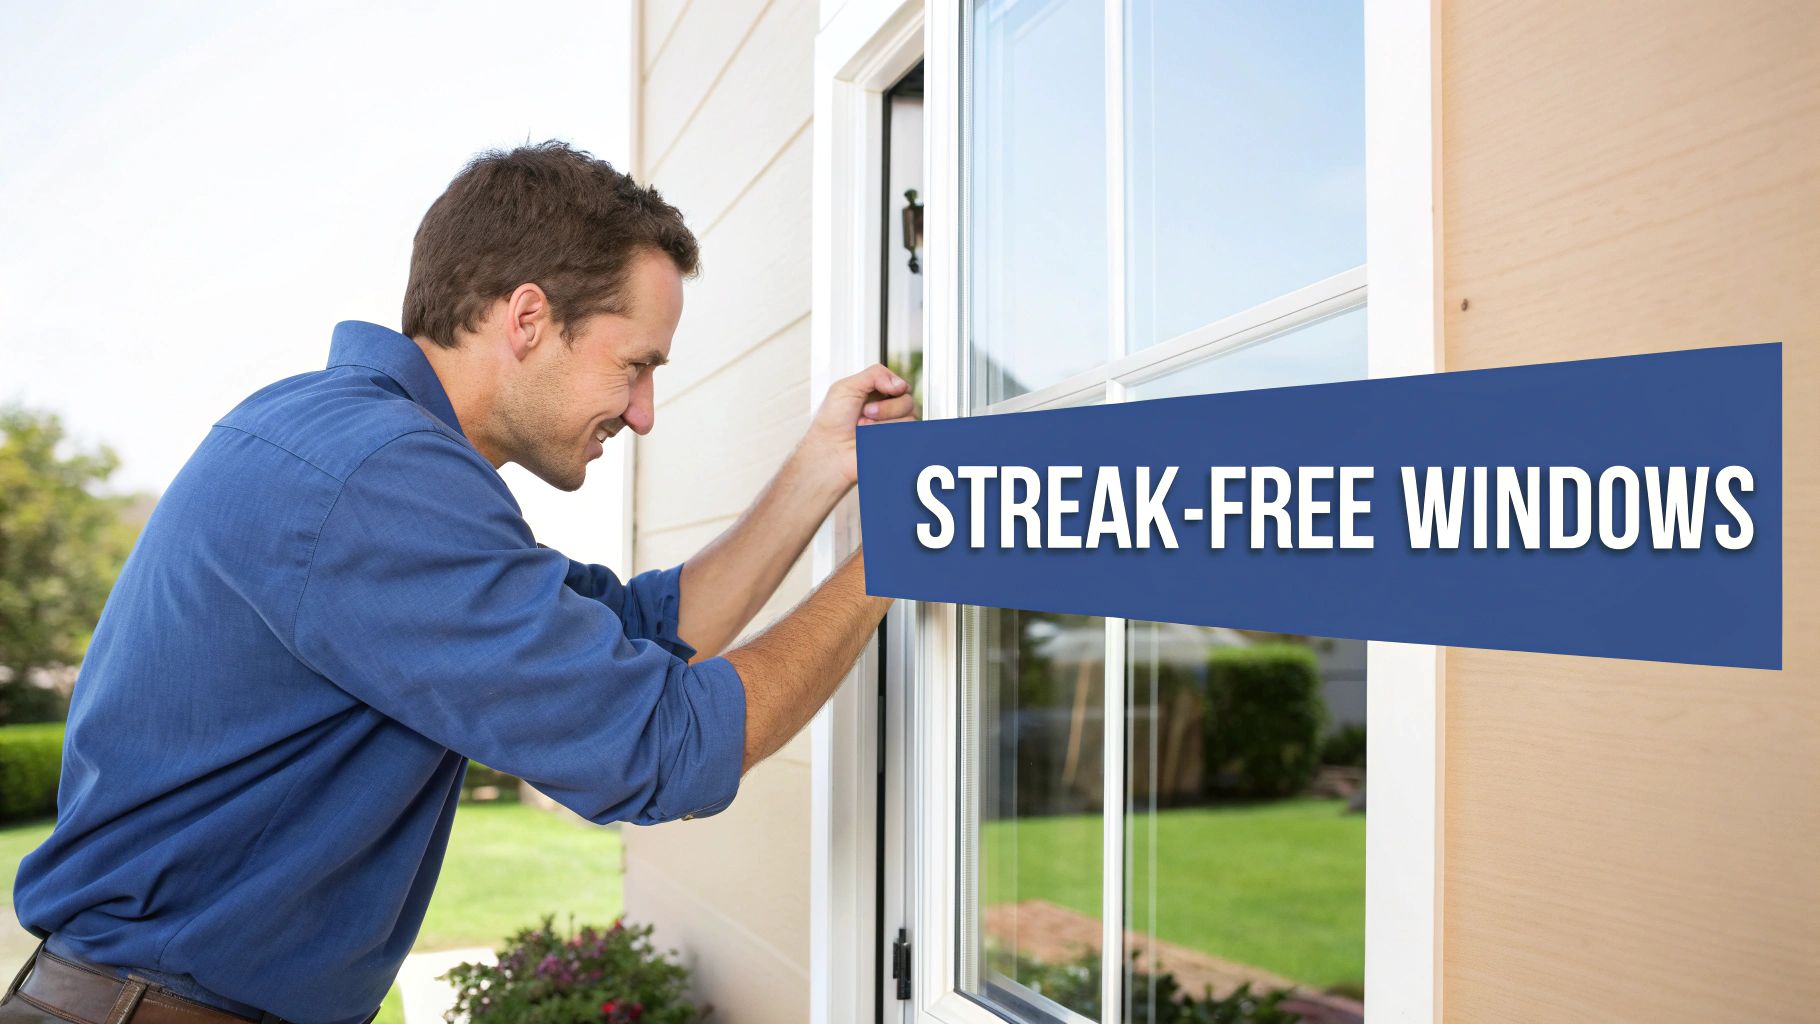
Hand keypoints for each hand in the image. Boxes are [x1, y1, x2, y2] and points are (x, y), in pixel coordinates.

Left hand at [797, 364, 916, 491]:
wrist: (830, 449)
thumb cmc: (832, 422)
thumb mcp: (847, 386)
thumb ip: (876, 374)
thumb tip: (900, 383)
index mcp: (879, 395)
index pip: (902, 386)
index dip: (893, 388)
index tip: (879, 391)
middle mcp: (889, 412)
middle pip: (908, 402)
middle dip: (885, 408)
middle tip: (866, 414)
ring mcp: (893, 430)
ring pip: (909, 420)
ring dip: (882, 425)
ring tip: (864, 430)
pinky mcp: (897, 446)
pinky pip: (906, 437)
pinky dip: (885, 437)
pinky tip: (872, 441)